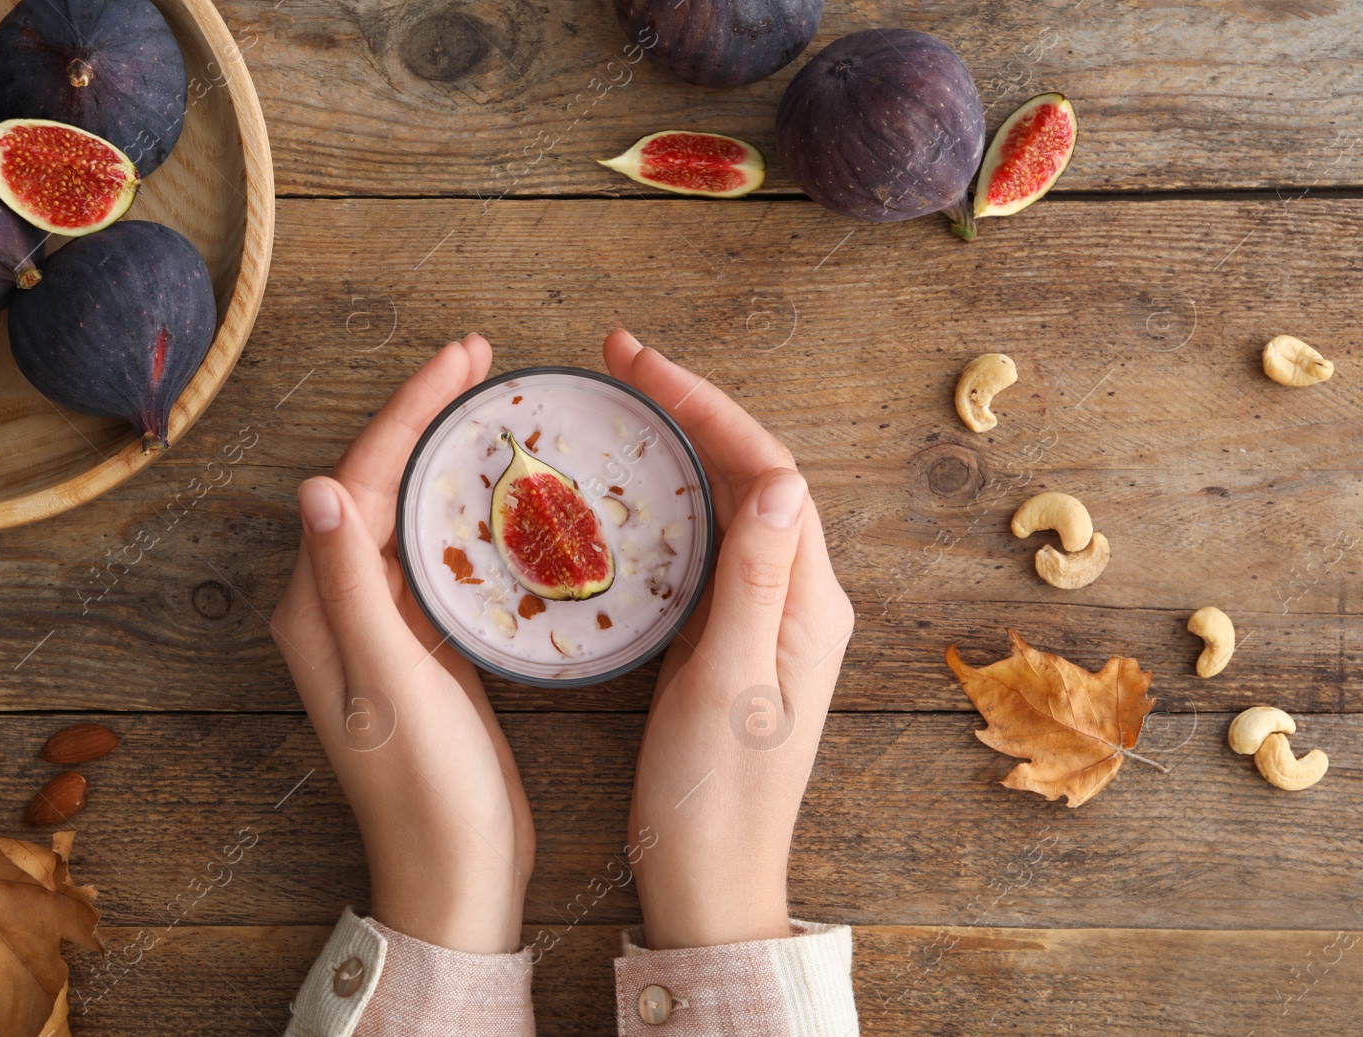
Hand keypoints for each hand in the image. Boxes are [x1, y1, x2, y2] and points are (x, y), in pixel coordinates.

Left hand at [270, 335, 534, 953]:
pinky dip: (466, 514)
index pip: (359, 480)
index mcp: (319, 608)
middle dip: (427, 417)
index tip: (463, 358)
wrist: (456, 875)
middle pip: (381, 483)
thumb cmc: (427, 791)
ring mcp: (381, 625)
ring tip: (496, 411)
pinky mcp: (421, 645)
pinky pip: (435, 557)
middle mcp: (339, 606)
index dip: (409, 411)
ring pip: (409, 514)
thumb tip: (319, 484)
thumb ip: (352, 586)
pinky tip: (504, 496)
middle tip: (486, 365)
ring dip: (446, 457)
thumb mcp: (390, 684)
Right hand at [603, 329, 854, 949]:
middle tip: (618, 365)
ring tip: (620, 410)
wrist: (711, 883)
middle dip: (690, 410)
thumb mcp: (729, 683)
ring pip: (731, 506)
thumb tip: (780, 477)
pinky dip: (671, 506)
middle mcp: (799, 600)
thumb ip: (754, 579)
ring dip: (682, 449)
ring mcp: (768, 621)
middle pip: (753, 475)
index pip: (767, 470)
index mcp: (808, 601)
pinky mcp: (734, 643)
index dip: (704, 405)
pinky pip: (709, 550)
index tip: (636, 363)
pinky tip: (630, 497)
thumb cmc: (715, 798)